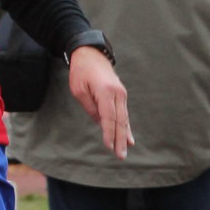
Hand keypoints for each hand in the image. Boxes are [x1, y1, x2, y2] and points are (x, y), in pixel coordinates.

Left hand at [69, 46, 132, 160]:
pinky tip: (129, 138)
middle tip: (121, 155)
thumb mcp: (79, 90)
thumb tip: (100, 123)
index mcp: (106, 91)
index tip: (109, 147)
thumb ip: (90, 107)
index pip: (108, 117)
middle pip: (120, 120)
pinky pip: (124, 114)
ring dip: (125, 136)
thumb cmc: (81, 72)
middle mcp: (117, 93)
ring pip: (124, 118)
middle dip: (120, 139)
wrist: (91, 54)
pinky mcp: (121, 95)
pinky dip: (126, 126)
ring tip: (125, 150)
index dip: (109, 133)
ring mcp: (121, 93)